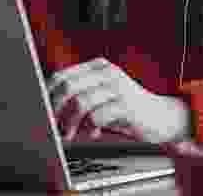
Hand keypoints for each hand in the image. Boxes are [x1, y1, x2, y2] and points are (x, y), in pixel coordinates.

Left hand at [47, 57, 190, 143]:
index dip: (48, 94)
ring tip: (70, 134)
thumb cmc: (127, 109)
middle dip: (56, 109)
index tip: (40, 110)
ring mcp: (118, 88)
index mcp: (98, 67)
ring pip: (81, 102)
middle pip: (69, 86)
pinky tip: (92, 133)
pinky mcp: (126, 105)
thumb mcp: (103, 95)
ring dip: (70, 123)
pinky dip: (89, 129)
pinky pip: (97, 116)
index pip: (63, 75)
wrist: (162, 116)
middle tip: (53, 126)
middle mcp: (107, 73)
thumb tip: (50, 107)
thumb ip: (81, 95)